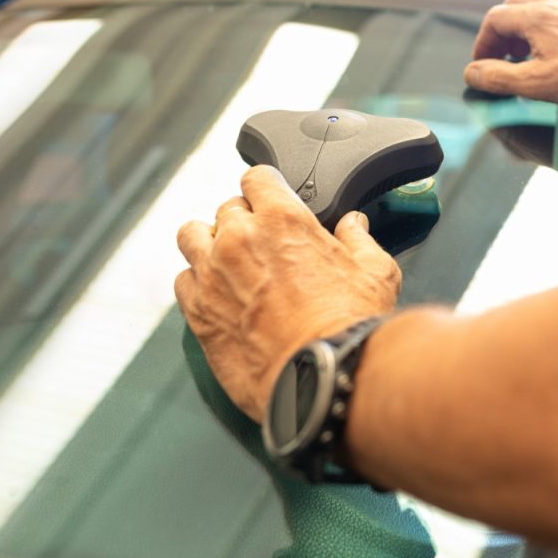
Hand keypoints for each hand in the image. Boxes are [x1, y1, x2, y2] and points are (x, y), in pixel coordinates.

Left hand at [174, 165, 401, 422]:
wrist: (324, 380)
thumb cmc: (350, 327)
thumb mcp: (375, 272)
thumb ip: (359, 239)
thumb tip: (353, 224)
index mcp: (282, 218)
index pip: (256, 177)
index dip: (266, 190)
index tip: (271, 204)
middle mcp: (239, 239)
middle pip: (226, 209)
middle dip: (243, 223)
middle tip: (261, 248)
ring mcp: (212, 274)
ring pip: (191, 236)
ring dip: (208, 244)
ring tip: (227, 264)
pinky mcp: (198, 312)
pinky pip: (182, 281)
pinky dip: (196, 285)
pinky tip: (217, 298)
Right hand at [463, 0, 557, 105]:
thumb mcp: (536, 83)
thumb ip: (498, 78)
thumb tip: (473, 74)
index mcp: (535, 17)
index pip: (493, 21)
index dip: (481, 45)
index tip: (482, 66)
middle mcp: (552, 5)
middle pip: (511, 8)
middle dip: (499, 34)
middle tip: (498, 59)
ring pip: (532, 9)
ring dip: (519, 32)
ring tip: (521, 58)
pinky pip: (553, 16)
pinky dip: (540, 32)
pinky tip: (548, 54)